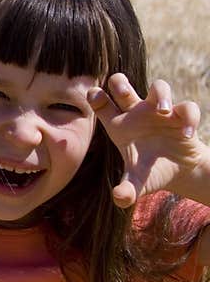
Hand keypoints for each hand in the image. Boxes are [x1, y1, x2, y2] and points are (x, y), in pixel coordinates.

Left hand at [88, 74, 204, 206]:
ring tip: (162, 111)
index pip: (102, 107)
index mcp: (119, 127)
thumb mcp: (137, 183)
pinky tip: (186, 135)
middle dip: (120, 82)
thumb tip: (120, 199)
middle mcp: (137, 114)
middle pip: (123, 88)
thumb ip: (127, 190)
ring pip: (159, 88)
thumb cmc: (150, 172)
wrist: (178, 171)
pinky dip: (188, 118)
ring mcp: (160, 112)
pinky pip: (187, 108)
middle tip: (120, 88)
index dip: (96, 98)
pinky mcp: (182, 117)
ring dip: (161, 95)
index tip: (93, 95)